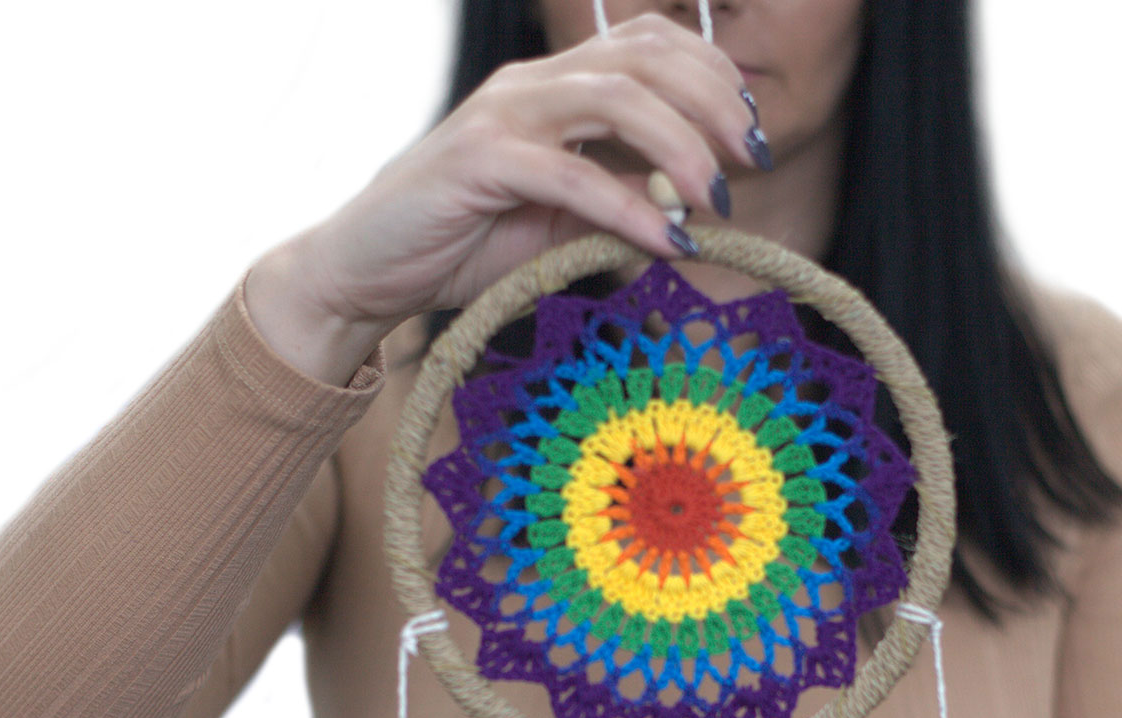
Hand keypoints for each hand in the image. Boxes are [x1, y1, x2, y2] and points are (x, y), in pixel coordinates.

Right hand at [271, 14, 762, 339]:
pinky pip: (571, 173)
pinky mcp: (480, 160)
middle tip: (752, 163)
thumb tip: (686, 212)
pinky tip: (664, 240)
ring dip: (681, 146)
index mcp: (555, 88)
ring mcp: (503, 115)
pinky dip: (628, 207)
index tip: (752, 140)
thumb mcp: (558, 225)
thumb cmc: (463, 245)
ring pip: (616, 99)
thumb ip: (616, 206)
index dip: (715, 79)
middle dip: (715, 103)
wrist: (368, 268)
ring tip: (716, 201)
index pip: (651, 47)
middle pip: (646, 58)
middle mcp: (533, 85)